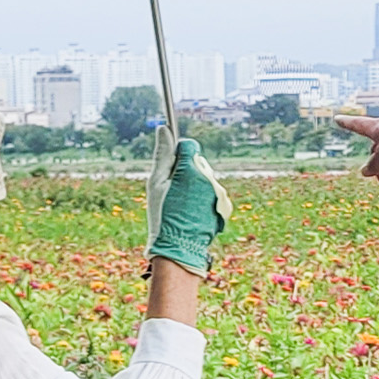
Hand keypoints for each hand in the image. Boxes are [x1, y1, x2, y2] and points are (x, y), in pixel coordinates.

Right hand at [145, 133, 226, 273]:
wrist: (179, 250)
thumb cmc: (162, 216)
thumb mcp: (156, 184)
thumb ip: (162, 155)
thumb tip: (163, 129)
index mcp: (191, 170)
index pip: (188, 146)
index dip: (176, 154)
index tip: (168, 169)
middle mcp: (208, 178)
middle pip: (196, 163)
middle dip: (185, 171)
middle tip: (171, 192)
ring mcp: (217, 192)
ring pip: (204, 178)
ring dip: (194, 186)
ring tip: (181, 206)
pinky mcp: (222, 205)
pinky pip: (211, 193)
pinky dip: (202, 199)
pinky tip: (191, 213)